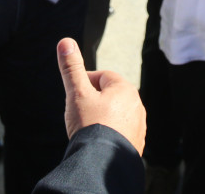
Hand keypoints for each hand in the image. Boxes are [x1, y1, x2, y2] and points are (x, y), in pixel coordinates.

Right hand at [56, 37, 144, 154]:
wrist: (100, 163)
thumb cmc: (89, 124)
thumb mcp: (77, 93)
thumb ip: (72, 68)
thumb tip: (65, 41)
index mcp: (125, 89)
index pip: (103, 76)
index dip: (86, 82)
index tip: (75, 94)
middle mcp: (137, 105)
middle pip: (110, 95)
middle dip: (94, 100)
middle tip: (79, 112)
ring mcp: (138, 125)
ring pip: (116, 114)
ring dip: (103, 117)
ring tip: (87, 128)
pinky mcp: (136, 143)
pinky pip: (121, 131)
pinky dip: (110, 133)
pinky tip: (97, 141)